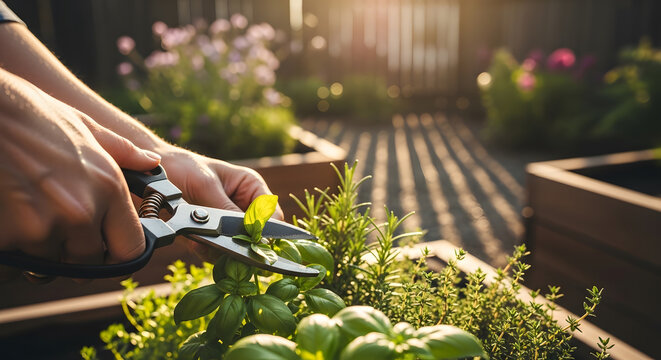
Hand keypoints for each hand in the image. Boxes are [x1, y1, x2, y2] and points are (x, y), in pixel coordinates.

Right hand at [0, 70, 159, 280]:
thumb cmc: (29, 115)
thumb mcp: (83, 126)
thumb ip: (123, 152)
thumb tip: (152, 162)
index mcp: (108, 188)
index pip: (130, 249)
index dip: (119, 256)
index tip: (108, 252)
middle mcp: (82, 212)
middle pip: (87, 264)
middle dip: (74, 254)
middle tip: (58, 233)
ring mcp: (43, 227)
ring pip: (48, 264)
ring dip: (40, 251)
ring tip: (27, 216)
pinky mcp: (6, 237)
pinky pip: (14, 265)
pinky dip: (10, 252)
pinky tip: (6, 222)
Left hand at [157, 145, 282, 259]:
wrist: (150, 177)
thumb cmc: (181, 168)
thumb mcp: (206, 186)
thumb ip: (228, 210)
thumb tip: (246, 232)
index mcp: (251, 187)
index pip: (272, 215)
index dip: (264, 231)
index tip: (248, 240)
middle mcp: (245, 206)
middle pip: (256, 236)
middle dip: (238, 242)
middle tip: (219, 244)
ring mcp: (229, 224)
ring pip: (237, 248)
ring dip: (219, 249)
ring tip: (198, 240)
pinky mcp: (213, 237)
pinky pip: (218, 253)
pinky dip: (206, 251)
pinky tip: (191, 241)